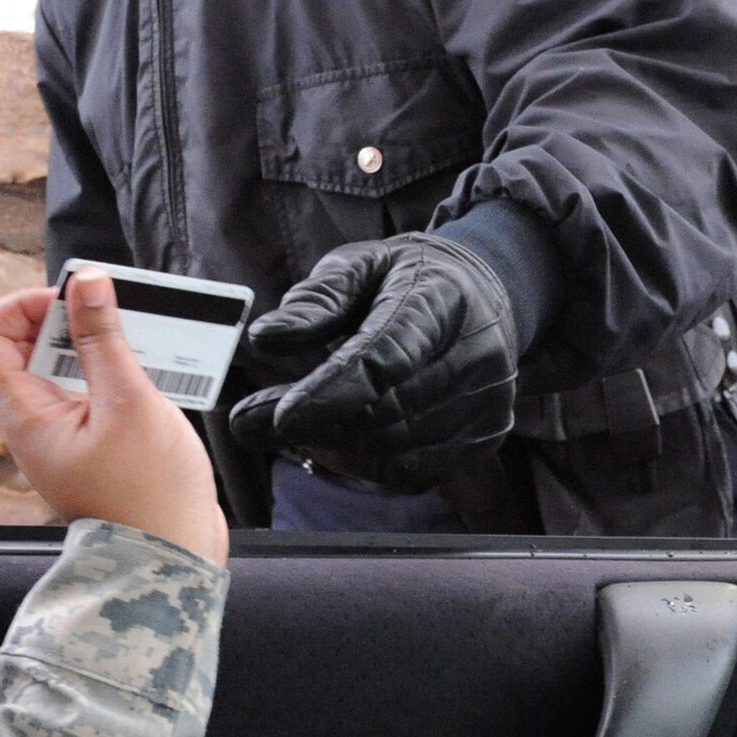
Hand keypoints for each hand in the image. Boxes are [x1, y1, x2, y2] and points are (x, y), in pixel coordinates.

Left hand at [0, 269, 229, 565]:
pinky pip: (90, 386)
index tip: (73, 301)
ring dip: (99, 341)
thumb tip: (85, 281)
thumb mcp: (128, 403)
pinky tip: (153, 370)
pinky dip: (116, 367)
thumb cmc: (149, 494)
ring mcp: (62, 432)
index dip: (22, 305)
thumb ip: (103, 339)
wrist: (173, 561)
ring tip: (141, 340)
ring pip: (63, 363)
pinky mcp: (91, 439)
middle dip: (69, 317)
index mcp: (24, 416)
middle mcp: (33, 422)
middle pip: (25, 343)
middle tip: (115, 313)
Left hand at [230, 234, 517, 491]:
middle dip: (314, 423)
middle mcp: (478, 352)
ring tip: (289, 426)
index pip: (389, 354)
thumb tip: (264, 338)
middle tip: (249, 420)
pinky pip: (413, 472)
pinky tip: (334, 439)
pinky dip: (364, 464)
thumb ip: (315, 301)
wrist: (481, 295)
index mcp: (442, 296)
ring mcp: (487, 400)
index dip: (334, 391)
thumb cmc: (406, 279)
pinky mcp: (485, 436)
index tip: (280, 416)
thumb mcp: (359, 264)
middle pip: (388, 411)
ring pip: (397, 450)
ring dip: (332, 447)